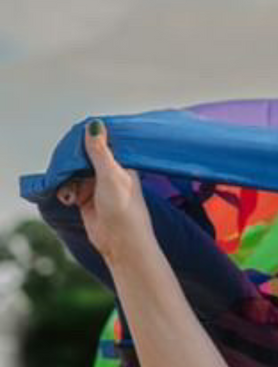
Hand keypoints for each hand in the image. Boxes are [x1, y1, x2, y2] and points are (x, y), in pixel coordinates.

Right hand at [55, 121, 153, 264]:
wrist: (121, 242)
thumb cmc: (123, 207)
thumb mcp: (111, 175)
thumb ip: (100, 152)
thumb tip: (94, 125)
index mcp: (123, 163)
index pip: (104, 143)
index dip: (90, 138)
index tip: (75, 135)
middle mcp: (111, 173)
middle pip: (85, 157)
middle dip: (73, 160)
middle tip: (65, 163)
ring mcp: (97, 186)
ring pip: (74, 172)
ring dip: (67, 178)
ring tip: (69, 188)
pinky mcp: (86, 199)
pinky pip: (69, 187)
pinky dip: (65, 191)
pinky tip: (67, 198)